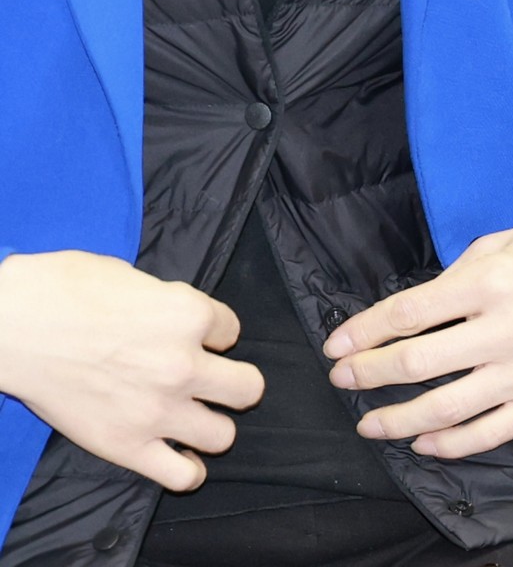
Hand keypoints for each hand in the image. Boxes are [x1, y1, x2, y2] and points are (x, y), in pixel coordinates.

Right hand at [0, 250, 263, 489]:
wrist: (9, 327)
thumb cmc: (63, 290)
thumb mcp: (133, 278)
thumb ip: (169, 303)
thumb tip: (179, 316)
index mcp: (190, 315)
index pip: (232, 330)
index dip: (211, 333)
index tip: (186, 337)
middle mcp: (184, 365)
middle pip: (248, 388)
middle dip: (231, 383)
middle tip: (208, 381)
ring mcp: (157, 409)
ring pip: (223, 435)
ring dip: (209, 426)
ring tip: (189, 418)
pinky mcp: (125, 445)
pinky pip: (182, 475)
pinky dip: (186, 470)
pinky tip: (177, 456)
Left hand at [326, 213, 512, 459]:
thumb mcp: (509, 240)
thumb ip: (458, 274)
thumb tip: (414, 311)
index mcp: (494, 281)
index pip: (409, 313)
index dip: (364, 332)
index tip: (338, 344)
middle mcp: (508, 329)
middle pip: (416, 363)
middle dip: (368, 374)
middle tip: (343, 378)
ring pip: (444, 408)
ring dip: (396, 420)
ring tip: (369, 422)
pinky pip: (489, 433)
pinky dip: (450, 445)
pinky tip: (424, 442)